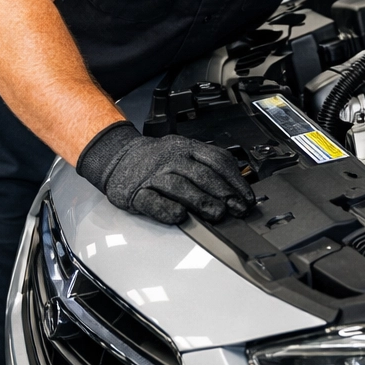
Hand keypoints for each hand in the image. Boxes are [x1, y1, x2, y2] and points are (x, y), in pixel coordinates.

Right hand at [76, 122, 255, 224]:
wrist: (118, 157)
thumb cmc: (157, 160)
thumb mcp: (183, 151)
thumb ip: (207, 163)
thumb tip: (238, 184)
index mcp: (185, 148)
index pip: (216, 161)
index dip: (235, 180)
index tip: (246, 197)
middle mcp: (170, 159)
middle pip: (201, 174)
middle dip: (223, 193)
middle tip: (237, 208)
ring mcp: (153, 175)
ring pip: (180, 186)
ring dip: (201, 201)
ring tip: (218, 214)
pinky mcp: (136, 193)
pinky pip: (153, 201)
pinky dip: (167, 209)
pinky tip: (181, 216)